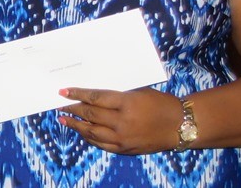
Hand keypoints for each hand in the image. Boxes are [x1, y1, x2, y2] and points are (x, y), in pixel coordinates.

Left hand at [58, 87, 182, 154]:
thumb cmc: (160, 103)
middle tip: (60, 106)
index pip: (94, 98)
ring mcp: (123, 138)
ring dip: (76, 126)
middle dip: (72, 109)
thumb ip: (116, 95)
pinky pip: (102, 145)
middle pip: (90, 115)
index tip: (63, 91)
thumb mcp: (137, 92)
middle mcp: (122, 122)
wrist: (180, 125)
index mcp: (126, 103)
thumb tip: (91, 95)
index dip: (77, 94)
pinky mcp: (126, 149)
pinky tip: (83, 133)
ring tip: (64, 120)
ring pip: (92, 132)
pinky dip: (90, 138)